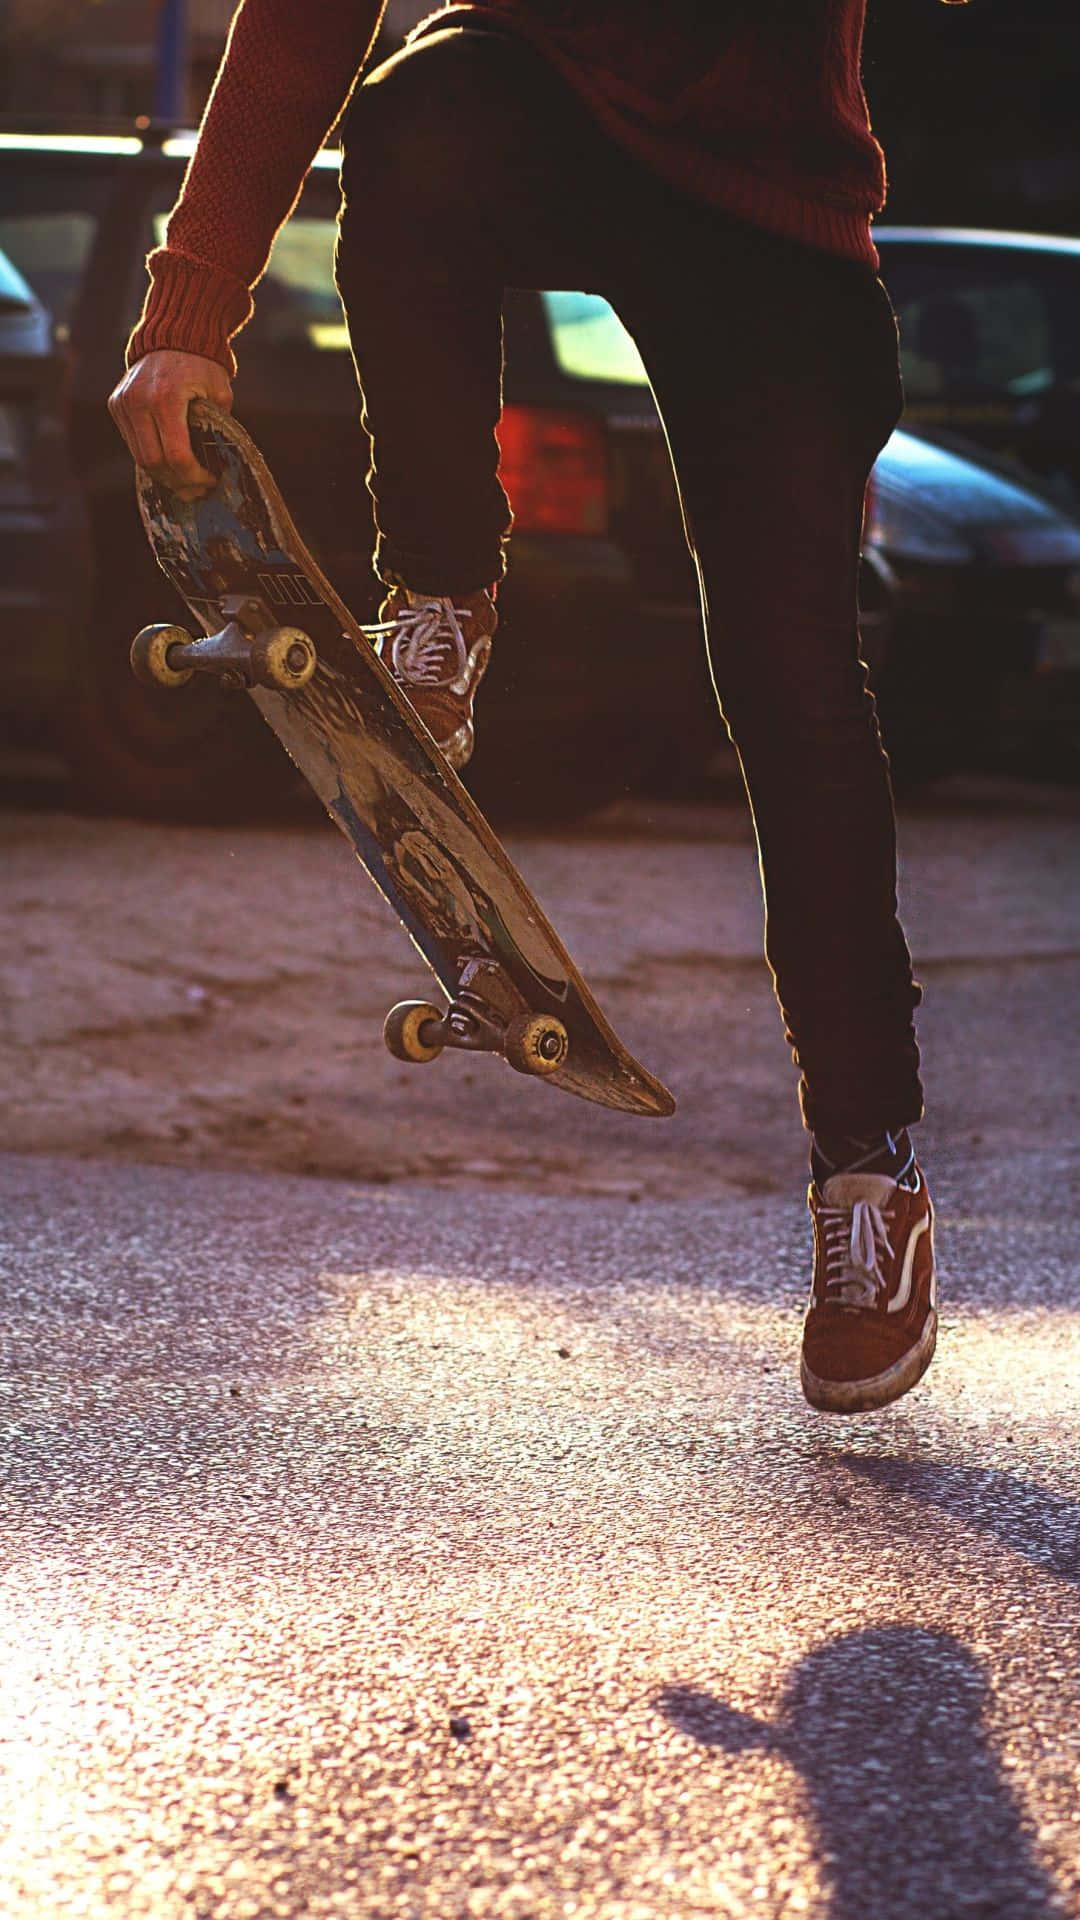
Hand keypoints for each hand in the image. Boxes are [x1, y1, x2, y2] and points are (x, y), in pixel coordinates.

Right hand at [108, 349, 233, 499]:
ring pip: (139, 457)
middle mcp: (139, 401)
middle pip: (154, 463)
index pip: (176, 455)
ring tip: (185, 482)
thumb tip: (218, 465)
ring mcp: (123, 403)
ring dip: (163, 475)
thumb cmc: (202, 365)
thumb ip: (218, 427)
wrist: (172, 333)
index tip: (210, 481)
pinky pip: (132, 442)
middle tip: (197, 490)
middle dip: (177, 483)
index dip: (194, 477)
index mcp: (166, 398)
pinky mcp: (116, 404)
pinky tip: (169, 461)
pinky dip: (151, 457)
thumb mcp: (219, 394)